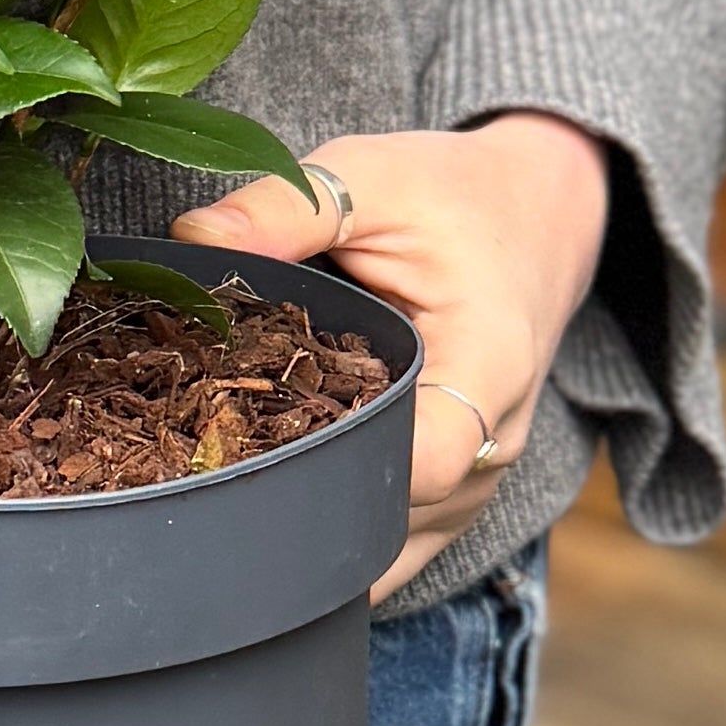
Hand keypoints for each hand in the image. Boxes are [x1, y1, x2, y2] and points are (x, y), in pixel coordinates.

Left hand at [173, 115, 610, 597]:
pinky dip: (328, 525)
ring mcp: (475, 482)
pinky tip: (260, 490)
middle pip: (386, 517)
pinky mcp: (452, 494)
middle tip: (192, 473)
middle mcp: (492, 444)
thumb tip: (190, 234)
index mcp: (489, 366)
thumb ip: (289, 207)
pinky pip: (386, 538)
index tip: (251, 442)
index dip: (335, 467)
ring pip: (382, 546)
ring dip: (306, 524)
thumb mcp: (374, 179)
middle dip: (291, 503)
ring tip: (214, 484)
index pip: (424, 462)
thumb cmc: (456, 197)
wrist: (535, 220)